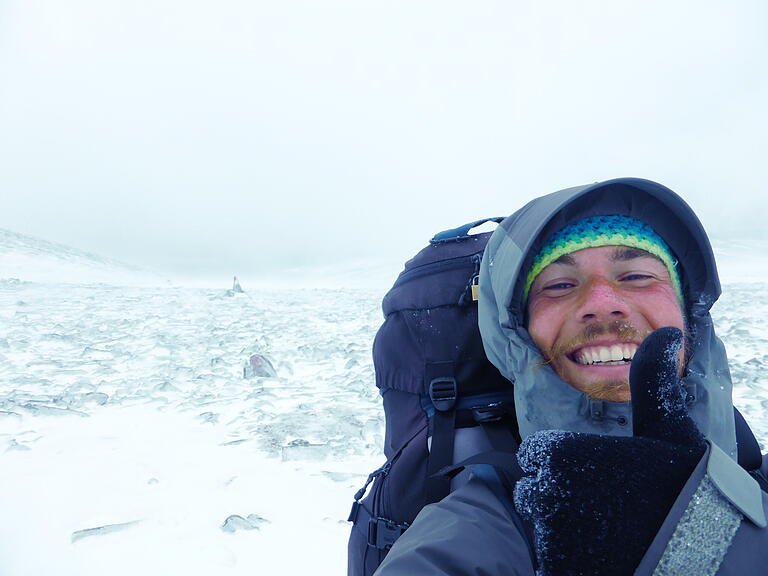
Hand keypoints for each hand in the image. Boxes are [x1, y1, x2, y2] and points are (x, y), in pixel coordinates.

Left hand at [514, 327, 705, 575]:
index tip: (593, 473)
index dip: (562, 462)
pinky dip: (569, 553)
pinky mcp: (559, 564)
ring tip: (603, 525)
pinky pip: (550, 555)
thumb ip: (653, 378)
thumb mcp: (668, 424)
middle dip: (558, 493)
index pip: (536, 456)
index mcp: (562, 452)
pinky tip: (601, 547)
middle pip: (534, 490)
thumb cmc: (683, 482)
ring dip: (562, 524)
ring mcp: (552, 532)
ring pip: (541, 522)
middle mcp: (548, 490)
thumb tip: (666, 332)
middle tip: (602, 502)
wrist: (698, 546)